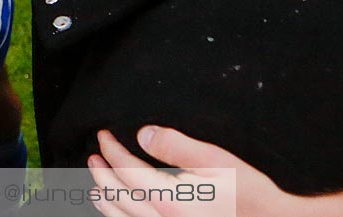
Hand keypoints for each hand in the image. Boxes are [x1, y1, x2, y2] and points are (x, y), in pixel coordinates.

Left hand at [89, 126, 299, 216]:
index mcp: (170, 198)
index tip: (104, 135)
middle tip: (94, 155)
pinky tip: (115, 208)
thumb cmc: (248, 192)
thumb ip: (177, 146)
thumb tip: (143, 133)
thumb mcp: (217, 160)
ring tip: (97, 180)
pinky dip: (117, 216)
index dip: (111, 150)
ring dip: (104, 196)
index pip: (126, 170)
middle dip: (101, 173)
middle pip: (117, 195)